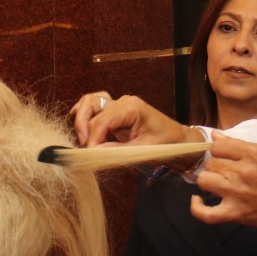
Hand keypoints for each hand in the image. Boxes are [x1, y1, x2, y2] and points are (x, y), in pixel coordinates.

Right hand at [75, 92, 192, 147]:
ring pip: (91, 102)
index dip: (93, 138)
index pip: (103, 120)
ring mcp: (119, 104)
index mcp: (132, 107)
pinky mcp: (116, 112)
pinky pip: (96, 107)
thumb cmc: (166, 144)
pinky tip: (77, 122)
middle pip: (93, 108)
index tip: (89, 154)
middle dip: (84, 127)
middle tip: (83, 146)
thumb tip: (94, 153)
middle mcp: (123, 102)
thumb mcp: (144, 150)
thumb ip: (118, 151)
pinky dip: (85, 113)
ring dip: (82, 118)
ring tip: (81, 137)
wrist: (179, 141)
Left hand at [190, 135, 256, 230]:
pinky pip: (205, 213)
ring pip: (205, 181)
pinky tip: (198, 200)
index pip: (219, 146)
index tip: (224, 156)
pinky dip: (197, 207)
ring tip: (218, 184)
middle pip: (212, 163)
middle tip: (227, 172)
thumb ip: (243, 145)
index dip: (219, 150)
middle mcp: (243, 172)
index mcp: (253, 154)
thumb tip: (217, 135)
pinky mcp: (236, 214)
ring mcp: (237, 194)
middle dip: (217, 166)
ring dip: (209, 182)